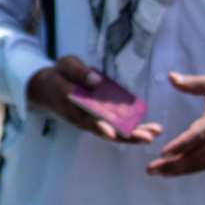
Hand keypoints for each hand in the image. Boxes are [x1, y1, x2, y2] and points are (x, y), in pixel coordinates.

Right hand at [26, 56, 161, 142]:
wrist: (48, 89)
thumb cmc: (58, 76)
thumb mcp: (64, 66)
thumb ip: (78, 72)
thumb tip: (96, 81)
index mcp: (69, 104)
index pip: (83, 117)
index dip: (97, 125)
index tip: (111, 134)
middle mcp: (82, 118)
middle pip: (104, 130)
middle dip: (126, 136)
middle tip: (147, 138)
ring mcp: (91, 121)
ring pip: (112, 132)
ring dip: (134, 135)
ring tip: (155, 133)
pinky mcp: (100, 120)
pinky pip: (117, 128)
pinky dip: (133, 130)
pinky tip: (152, 129)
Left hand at [147, 72, 204, 176]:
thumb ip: (194, 83)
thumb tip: (171, 77)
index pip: (201, 132)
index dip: (183, 144)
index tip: (165, 151)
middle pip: (199, 154)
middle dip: (175, 163)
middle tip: (152, 168)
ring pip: (202, 163)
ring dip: (179, 170)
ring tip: (157, 172)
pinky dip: (190, 169)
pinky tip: (174, 171)